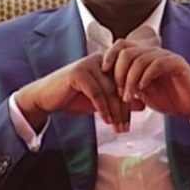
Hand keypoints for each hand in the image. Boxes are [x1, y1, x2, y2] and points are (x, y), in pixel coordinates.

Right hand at [15, 53, 143, 132]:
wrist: (46, 98)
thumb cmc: (73, 98)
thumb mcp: (100, 101)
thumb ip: (119, 100)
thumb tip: (143, 105)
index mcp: (107, 63)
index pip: (125, 83)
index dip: (129, 104)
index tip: (130, 124)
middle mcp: (100, 60)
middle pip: (119, 87)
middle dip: (123, 111)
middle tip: (125, 129)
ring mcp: (89, 64)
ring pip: (110, 91)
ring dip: (115, 112)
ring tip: (117, 129)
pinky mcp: (79, 73)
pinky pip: (97, 93)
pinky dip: (103, 109)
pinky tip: (106, 121)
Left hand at [101, 39, 189, 124]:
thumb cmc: (169, 100)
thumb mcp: (142, 92)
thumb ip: (128, 83)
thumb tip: (108, 81)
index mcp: (145, 57)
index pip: (122, 45)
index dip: (110, 55)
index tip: (103, 71)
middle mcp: (155, 52)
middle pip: (128, 51)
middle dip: (119, 72)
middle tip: (119, 92)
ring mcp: (166, 56)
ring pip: (140, 59)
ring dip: (130, 80)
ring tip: (128, 97)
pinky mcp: (177, 63)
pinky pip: (156, 64)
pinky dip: (145, 77)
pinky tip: (142, 89)